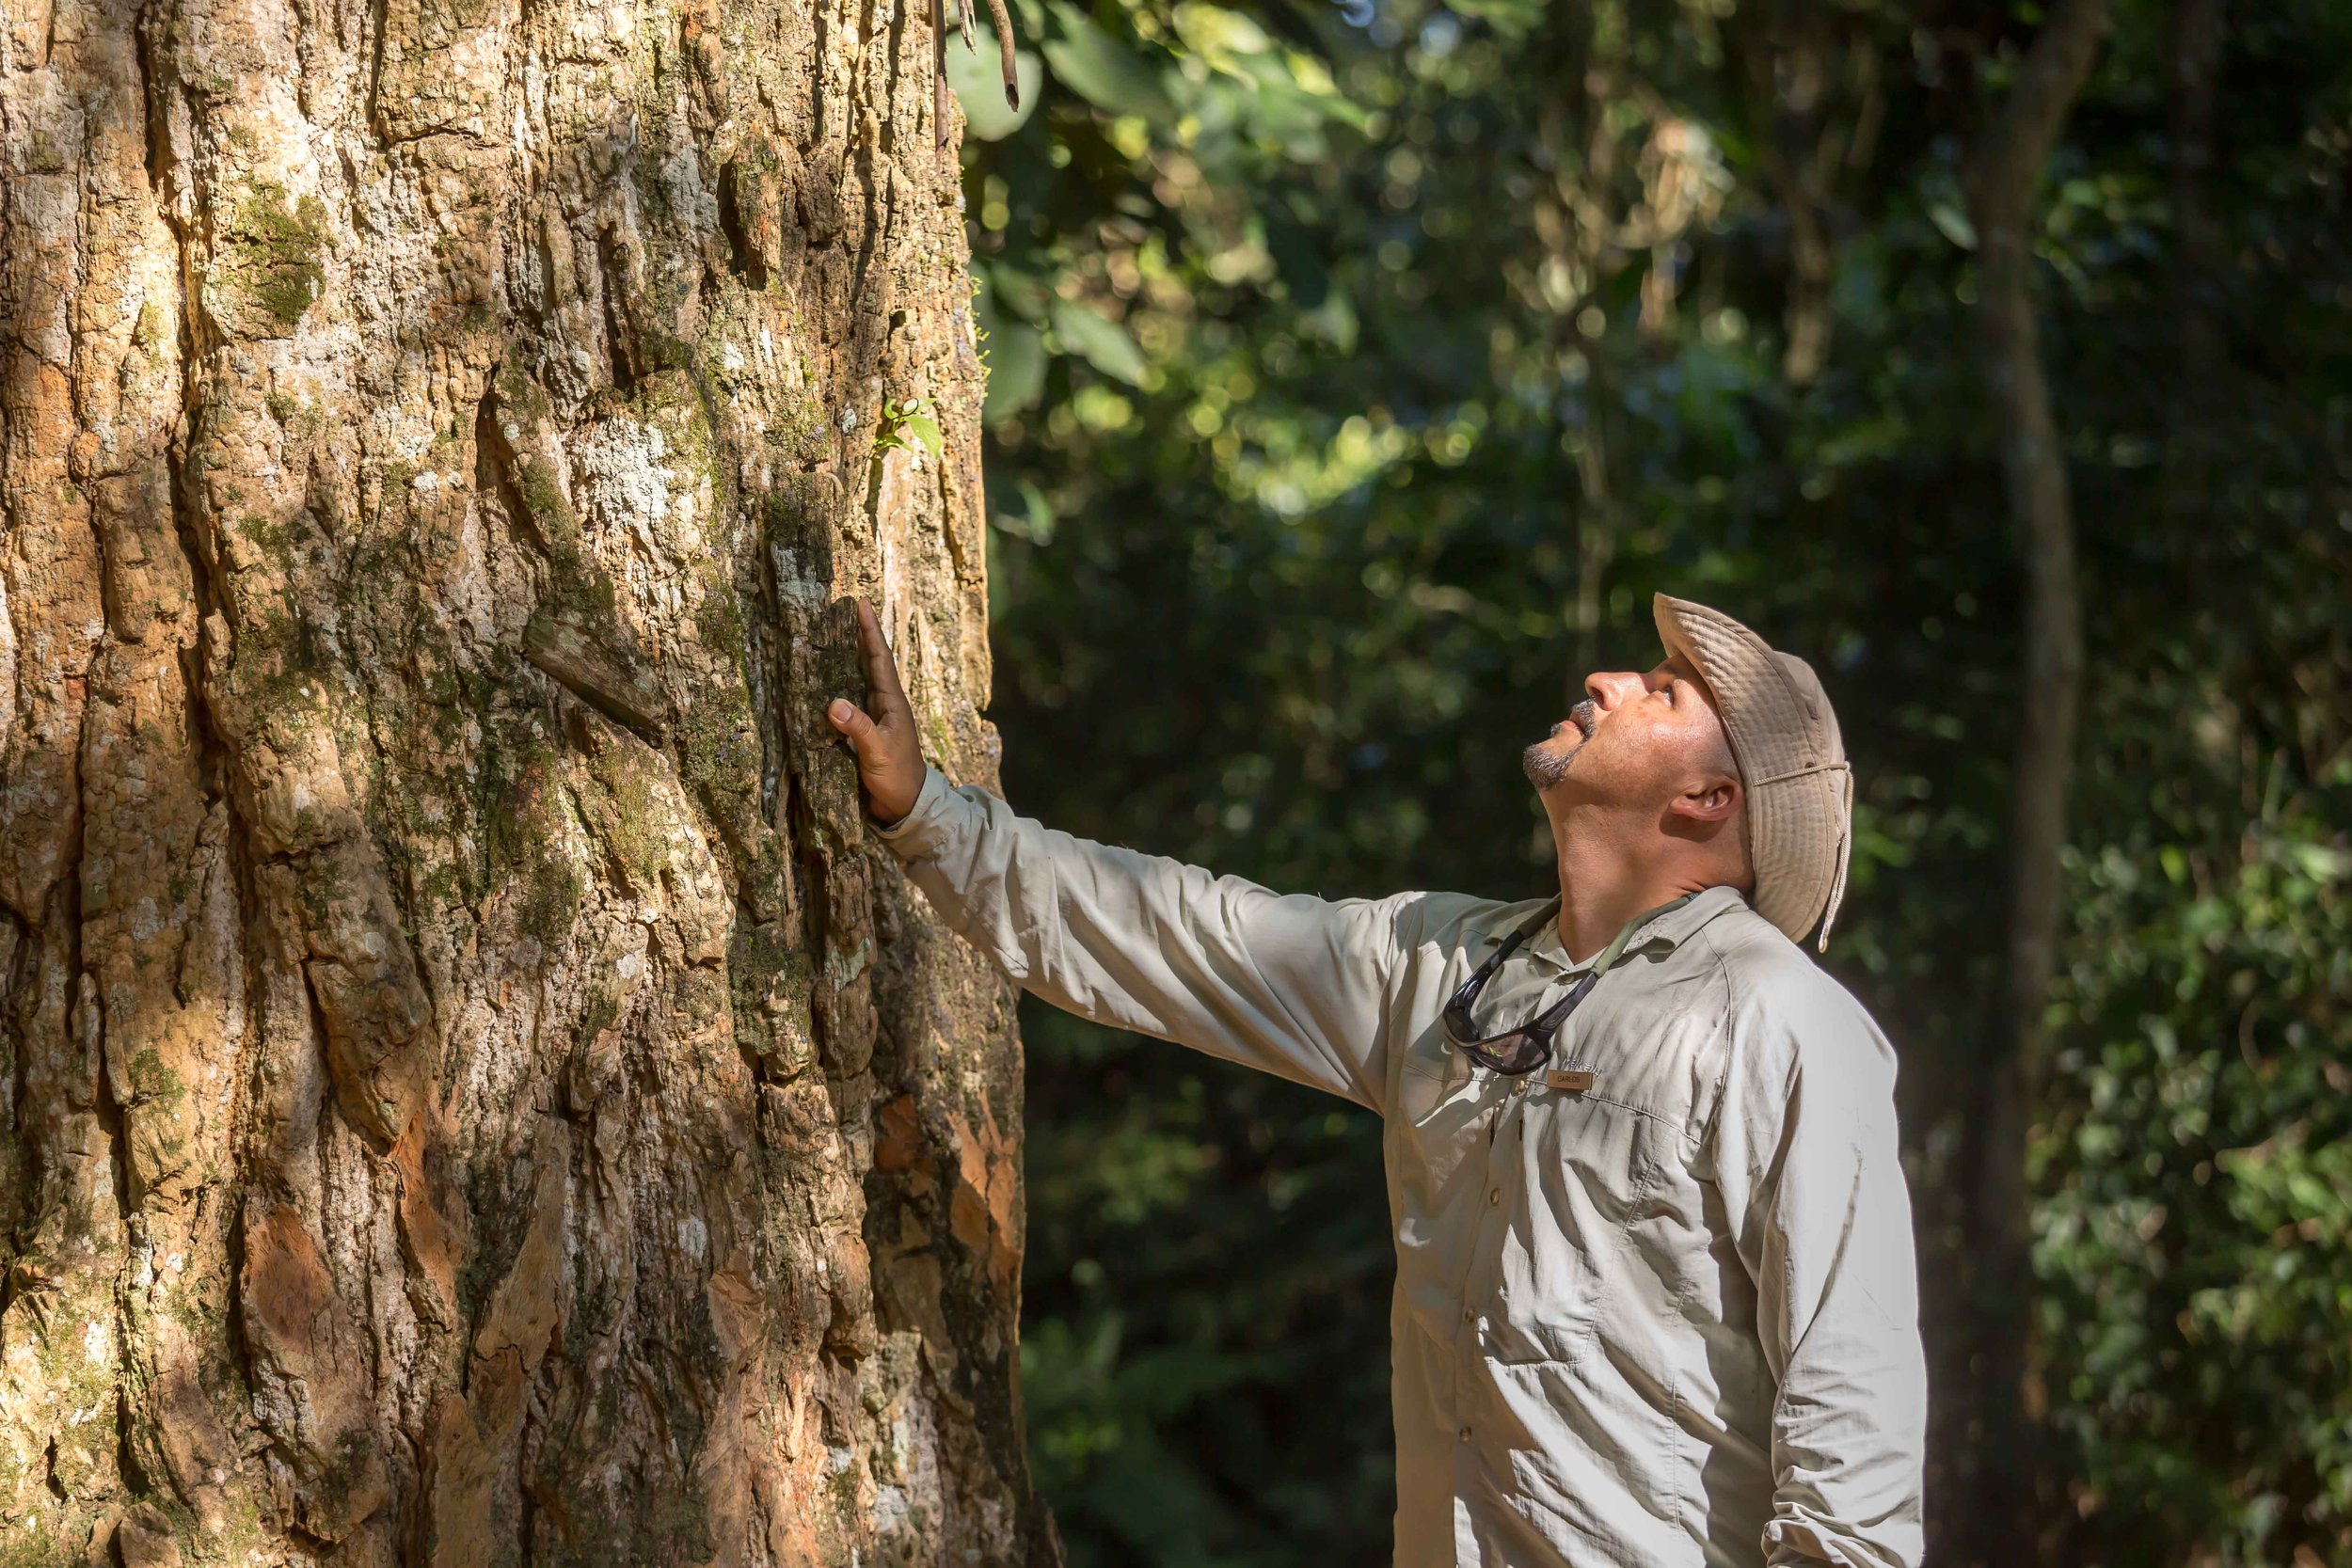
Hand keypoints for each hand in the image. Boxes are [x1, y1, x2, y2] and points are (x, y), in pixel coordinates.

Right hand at [826, 598, 926, 824]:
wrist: (905, 806)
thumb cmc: (897, 777)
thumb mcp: (877, 751)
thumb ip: (858, 728)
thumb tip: (833, 703)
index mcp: (892, 703)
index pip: (880, 659)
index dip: (870, 632)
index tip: (862, 604)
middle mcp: (884, 705)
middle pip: (870, 663)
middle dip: (859, 636)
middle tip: (845, 610)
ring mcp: (875, 718)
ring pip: (859, 680)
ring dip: (847, 659)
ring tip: (832, 636)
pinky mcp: (864, 732)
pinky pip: (849, 702)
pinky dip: (838, 687)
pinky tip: (824, 681)